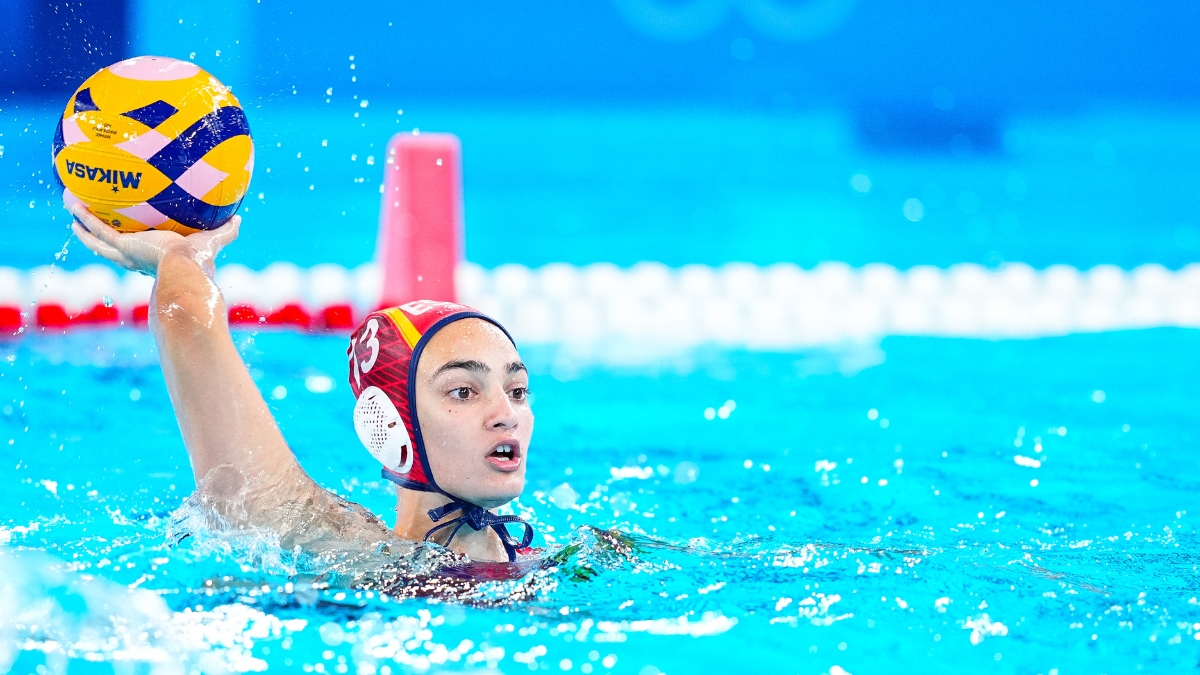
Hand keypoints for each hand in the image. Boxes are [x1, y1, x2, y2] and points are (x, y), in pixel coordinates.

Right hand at [70, 203, 239, 276]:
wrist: (188, 270)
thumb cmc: (202, 260)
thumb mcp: (213, 240)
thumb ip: (226, 231)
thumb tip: (239, 218)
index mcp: (156, 259)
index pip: (139, 252)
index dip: (130, 244)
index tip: (125, 237)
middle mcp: (137, 259)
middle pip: (110, 247)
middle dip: (95, 235)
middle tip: (82, 222)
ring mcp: (127, 253)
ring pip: (97, 240)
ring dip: (83, 226)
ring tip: (71, 209)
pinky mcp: (123, 246)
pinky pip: (99, 230)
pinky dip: (85, 218)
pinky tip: (73, 206)